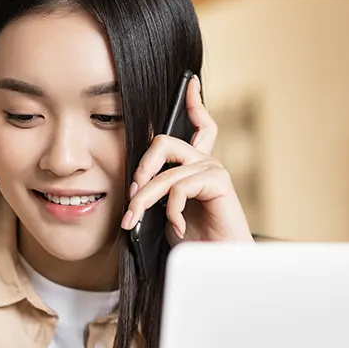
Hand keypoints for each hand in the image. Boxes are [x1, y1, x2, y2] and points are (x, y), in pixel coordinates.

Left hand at [121, 75, 253, 244]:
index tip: (190, 84)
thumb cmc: (193, 240)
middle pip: (163, 143)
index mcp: (194, 166)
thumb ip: (154, 192)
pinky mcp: (218, 181)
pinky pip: (179, 186)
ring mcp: (212, 169)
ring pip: (165, 172)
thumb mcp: (163, 212)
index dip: (193, 103)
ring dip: (144, 200)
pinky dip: (170, 210)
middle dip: (140, 169)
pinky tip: (176, 228)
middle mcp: (205, 161)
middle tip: (130, 199)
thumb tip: (132, 186)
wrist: (216, 264)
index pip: (198, 125)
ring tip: (135, 221)